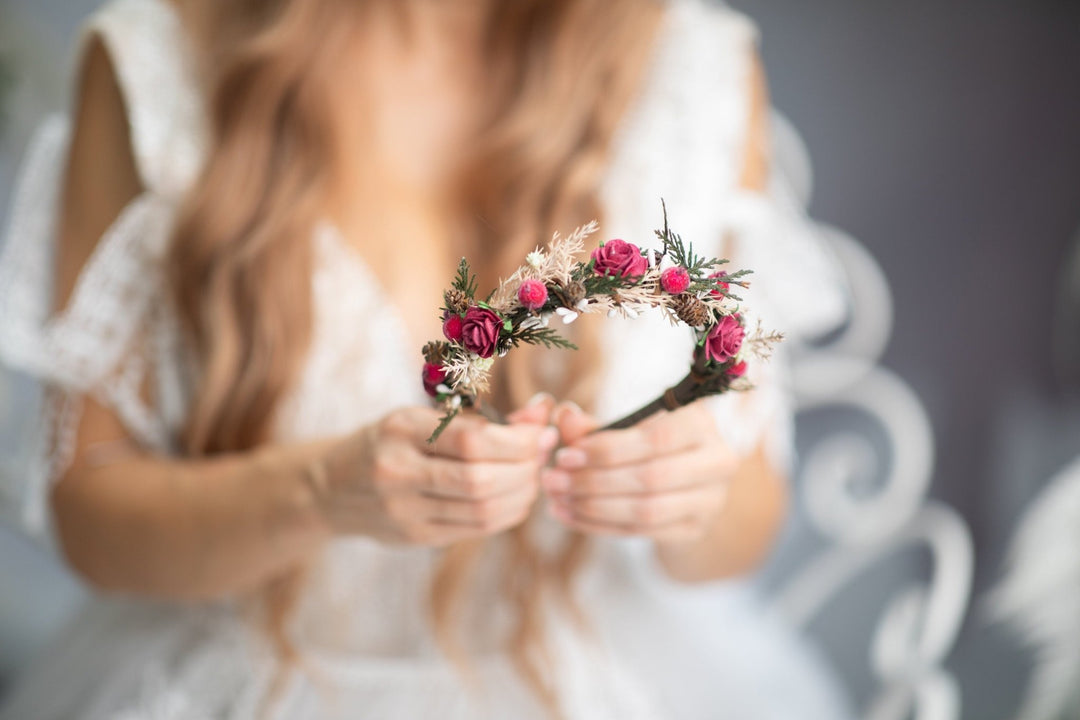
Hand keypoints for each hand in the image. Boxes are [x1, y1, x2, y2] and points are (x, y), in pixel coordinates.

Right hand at [315, 396, 556, 546]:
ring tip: (533, 478)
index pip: (472, 440)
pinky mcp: (414, 537)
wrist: (330, 488)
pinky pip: (474, 529)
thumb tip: (542, 414)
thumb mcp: (422, 417)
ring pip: (482, 510)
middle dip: (525, 470)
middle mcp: (397, 470)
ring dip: (521, 494)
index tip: (541, 434)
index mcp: (400, 429)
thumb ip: (481, 419)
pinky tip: (515, 499)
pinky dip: (506, 514)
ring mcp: (404, 509)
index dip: (518, 441)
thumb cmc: (389, 442)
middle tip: (542, 457)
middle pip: (480, 480)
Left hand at [542, 401, 736, 545]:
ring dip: (594, 506)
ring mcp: (710, 500)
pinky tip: (569, 516)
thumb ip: (597, 426)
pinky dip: (600, 525)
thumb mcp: (628, 428)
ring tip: (557, 499)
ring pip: (646, 509)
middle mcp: (716, 461)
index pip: (656, 438)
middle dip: (594, 481)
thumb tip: (564, 416)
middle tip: (553, 480)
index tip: (565, 455)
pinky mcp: (694, 530)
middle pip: (651, 477)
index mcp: (701, 423)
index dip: (608, 449)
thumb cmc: (651, 446)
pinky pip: (641, 531)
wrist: (687, 482)